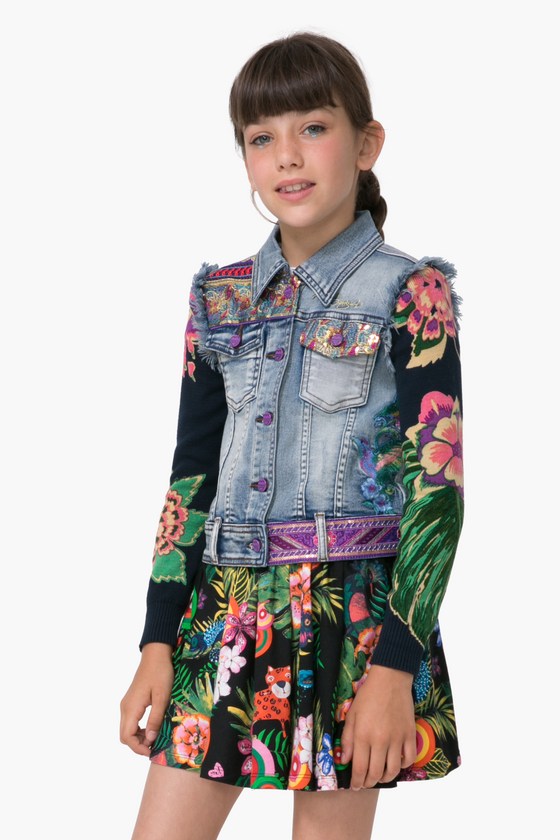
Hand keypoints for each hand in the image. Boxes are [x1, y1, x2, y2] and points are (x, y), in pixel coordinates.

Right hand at [119, 642, 173, 755]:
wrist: (156, 655)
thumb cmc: (161, 673)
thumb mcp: (162, 697)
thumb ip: (155, 719)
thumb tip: (149, 740)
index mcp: (131, 708)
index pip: (127, 737)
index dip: (138, 748)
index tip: (152, 751)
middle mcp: (125, 707)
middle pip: (124, 736)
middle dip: (138, 745)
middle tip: (155, 746)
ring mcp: (126, 704)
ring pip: (126, 729)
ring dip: (138, 738)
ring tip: (155, 738)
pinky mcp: (131, 701)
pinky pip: (130, 721)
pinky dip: (138, 729)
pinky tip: (151, 727)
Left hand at [340, 663, 416, 788]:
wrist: (390, 679)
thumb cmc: (368, 695)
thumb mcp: (352, 714)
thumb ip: (348, 738)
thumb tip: (345, 760)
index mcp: (364, 735)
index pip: (360, 768)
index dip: (356, 781)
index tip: (354, 786)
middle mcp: (381, 740)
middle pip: (376, 772)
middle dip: (368, 782)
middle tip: (365, 783)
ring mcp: (398, 738)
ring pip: (393, 770)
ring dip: (385, 778)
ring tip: (379, 776)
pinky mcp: (410, 735)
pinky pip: (409, 759)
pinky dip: (402, 766)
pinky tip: (395, 763)